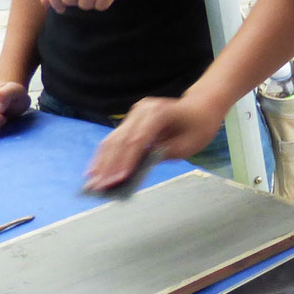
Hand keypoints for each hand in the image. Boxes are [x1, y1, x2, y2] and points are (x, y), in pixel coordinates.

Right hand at [83, 95, 219, 188]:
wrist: (200, 106)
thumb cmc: (198, 127)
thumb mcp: (187, 145)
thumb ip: (162, 154)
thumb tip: (136, 169)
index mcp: (158, 113)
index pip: (138, 140)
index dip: (126, 161)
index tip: (117, 180)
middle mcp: (142, 110)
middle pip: (121, 139)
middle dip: (109, 165)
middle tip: (99, 186)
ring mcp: (134, 114)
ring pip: (113, 139)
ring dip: (102, 162)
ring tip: (93, 182)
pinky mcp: (130, 120)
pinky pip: (115, 138)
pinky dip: (105, 155)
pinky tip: (95, 170)